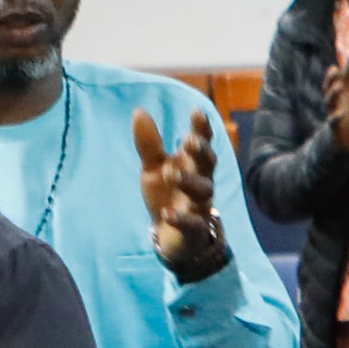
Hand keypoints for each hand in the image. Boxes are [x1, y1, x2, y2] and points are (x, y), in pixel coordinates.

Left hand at [139, 105, 229, 280]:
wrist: (171, 237)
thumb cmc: (166, 196)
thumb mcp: (153, 168)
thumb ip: (149, 143)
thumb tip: (139, 110)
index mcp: (192, 164)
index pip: (201, 142)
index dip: (201, 128)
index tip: (196, 112)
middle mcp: (201, 181)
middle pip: (208, 164)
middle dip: (202, 151)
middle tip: (190, 141)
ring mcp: (199, 206)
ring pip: (203, 191)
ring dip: (190, 182)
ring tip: (173, 175)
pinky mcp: (194, 229)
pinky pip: (192, 223)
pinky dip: (181, 218)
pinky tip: (167, 213)